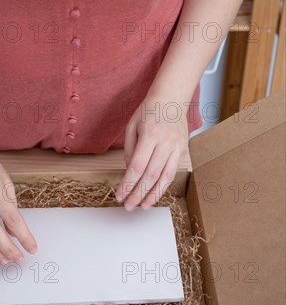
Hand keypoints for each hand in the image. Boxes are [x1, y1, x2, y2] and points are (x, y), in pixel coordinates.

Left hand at [115, 94, 188, 210]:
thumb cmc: (148, 111)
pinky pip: (173, 172)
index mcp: (150, 135)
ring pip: (165, 178)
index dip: (128, 184)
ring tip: (143, 206)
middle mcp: (166, 142)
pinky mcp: (183, 150)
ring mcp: (177, 147)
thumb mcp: (132, 126)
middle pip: (150, 175)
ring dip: (153, 195)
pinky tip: (155, 194)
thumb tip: (129, 173)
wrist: (172, 99)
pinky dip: (164, 186)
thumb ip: (129, 150)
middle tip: (128, 206)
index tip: (119, 195)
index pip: (137, 167)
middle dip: (138, 194)